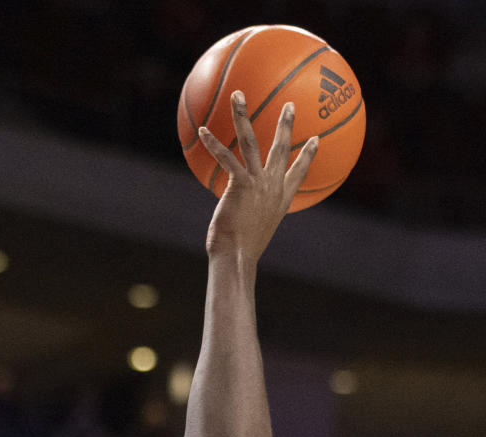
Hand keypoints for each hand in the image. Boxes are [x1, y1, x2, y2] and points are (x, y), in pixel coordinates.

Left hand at [198, 94, 317, 261]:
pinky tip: (204, 130)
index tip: (316, 139)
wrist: (237, 258)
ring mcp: (257, 184)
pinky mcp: (240, 185)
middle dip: (286, 125)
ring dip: (242, 116)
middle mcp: (272, 187)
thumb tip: (239, 219)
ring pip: (251, 142)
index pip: (298, 174)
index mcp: (280, 199)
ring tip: (238, 96)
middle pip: (282, 149)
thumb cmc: (240, 251)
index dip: (308, 156)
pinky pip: (226, 158)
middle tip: (290, 105)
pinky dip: (214, 143)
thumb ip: (249, 217)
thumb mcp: (252, 232)